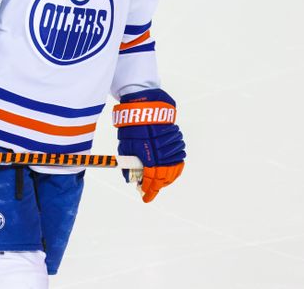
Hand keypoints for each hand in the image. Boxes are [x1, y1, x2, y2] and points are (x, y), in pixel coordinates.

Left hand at [113, 88, 184, 202]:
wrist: (145, 106)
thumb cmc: (132, 125)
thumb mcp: (125, 145)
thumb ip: (128, 164)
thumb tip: (129, 178)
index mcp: (148, 154)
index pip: (151, 179)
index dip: (149, 190)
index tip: (145, 197)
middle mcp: (162, 152)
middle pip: (163, 177)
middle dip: (157, 187)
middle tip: (150, 191)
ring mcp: (170, 147)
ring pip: (173, 169)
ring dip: (167, 179)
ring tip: (160, 184)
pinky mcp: (176, 141)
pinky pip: (178, 160)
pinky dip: (175, 169)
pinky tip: (169, 172)